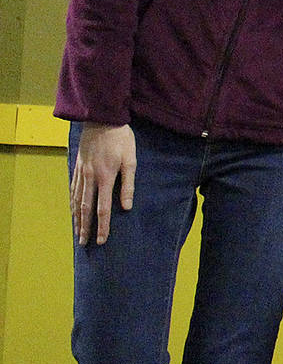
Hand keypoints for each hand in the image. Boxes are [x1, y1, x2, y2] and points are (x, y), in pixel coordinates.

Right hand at [71, 122, 135, 245]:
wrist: (101, 119)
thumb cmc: (120, 140)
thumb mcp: (130, 160)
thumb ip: (128, 184)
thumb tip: (126, 206)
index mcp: (105, 178)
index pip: (103, 208)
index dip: (103, 226)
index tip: (102, 240)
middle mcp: (90, 178)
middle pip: (85, 208)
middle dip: (86, 227)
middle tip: (84, 243)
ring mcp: (81, 172)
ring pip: (76, 200)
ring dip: (77, 218)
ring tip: (77, 232)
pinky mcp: (77, 166)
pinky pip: (73, 188)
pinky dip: (72, 202)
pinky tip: (72, 210)